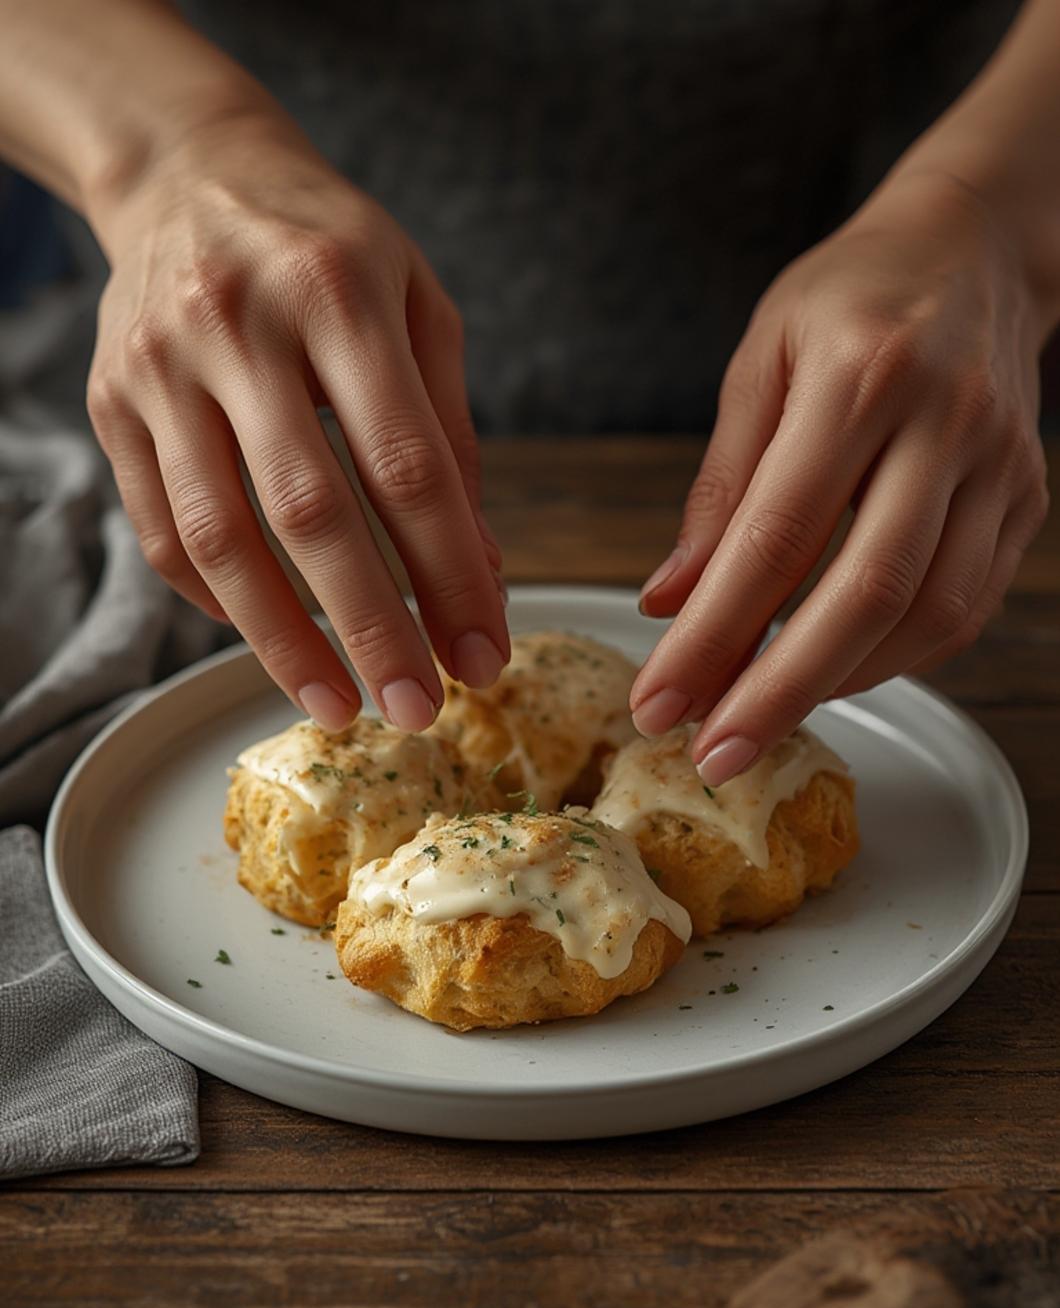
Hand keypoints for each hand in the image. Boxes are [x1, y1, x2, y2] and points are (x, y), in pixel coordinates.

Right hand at [86, 109, 507, 732]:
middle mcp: (240, 326)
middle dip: (372, 628)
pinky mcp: (110, 403)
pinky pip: (161, 528)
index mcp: (339, 291)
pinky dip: (217, 599)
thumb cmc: (328, 247)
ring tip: (336, 706)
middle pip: (310, 513)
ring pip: (219, 536)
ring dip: (282, 640)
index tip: (484, 655)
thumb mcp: (419, 304)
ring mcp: (161, 367)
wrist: (186, 171)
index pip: (407, 467)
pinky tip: (268, 636)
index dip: (450, 575)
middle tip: (417, 711)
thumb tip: (480, 572)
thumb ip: (450, 433)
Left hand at [631, 172, 1049, 783]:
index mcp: (859, 375)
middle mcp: (942, 422)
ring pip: (929, 615)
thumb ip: (719, 489)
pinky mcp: (1026, 498)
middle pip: (864, 593)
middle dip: (780, 692)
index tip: (659, 702)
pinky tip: (836, 669)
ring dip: (838, 683)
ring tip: (762, 716)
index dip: (713, 635)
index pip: (774, 538)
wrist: (977, 246)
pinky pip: (965, 607)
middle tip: (713, 755)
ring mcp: (998, 465)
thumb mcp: (760, 361)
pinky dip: (894, 656)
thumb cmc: (851, 296)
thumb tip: (669, 601)